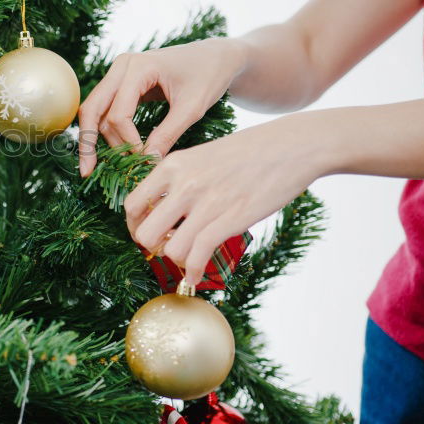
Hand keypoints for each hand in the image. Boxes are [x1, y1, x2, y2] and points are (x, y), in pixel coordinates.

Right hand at [78, 38, 247, 176]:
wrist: (215, 57)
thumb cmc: (208, 76)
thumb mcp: (193, 108)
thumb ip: (168, 134)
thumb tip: (147, 162)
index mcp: (139, 67)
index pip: (119, 113)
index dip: (128, 141)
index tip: (144, 160)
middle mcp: (122, 66)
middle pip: (93, 108)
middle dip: (89, 141)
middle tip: (87, 172)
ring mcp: (118, 72)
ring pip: (96, 110)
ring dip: (99, 138)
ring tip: (104, 165)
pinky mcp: (121, 82)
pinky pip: (104, 108)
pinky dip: (103, 130)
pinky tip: (103, 151)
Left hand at [122, 113, 330, 283]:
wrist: (291, 146)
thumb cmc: (248, 152)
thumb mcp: (201, 156)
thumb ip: (179, 179)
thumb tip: (162, 211)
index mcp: (172, 165)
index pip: (131, 205)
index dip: (135, 226)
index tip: (150, 232)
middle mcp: (182, 184)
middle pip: (144, 233)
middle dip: (153, 247)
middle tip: (168, 247)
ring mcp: (205, 203)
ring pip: (169, 250)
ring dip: (177, 260)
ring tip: (189, 255)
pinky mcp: (229, 220)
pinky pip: (196, 256)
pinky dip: (193, 272)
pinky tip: (196, 276)